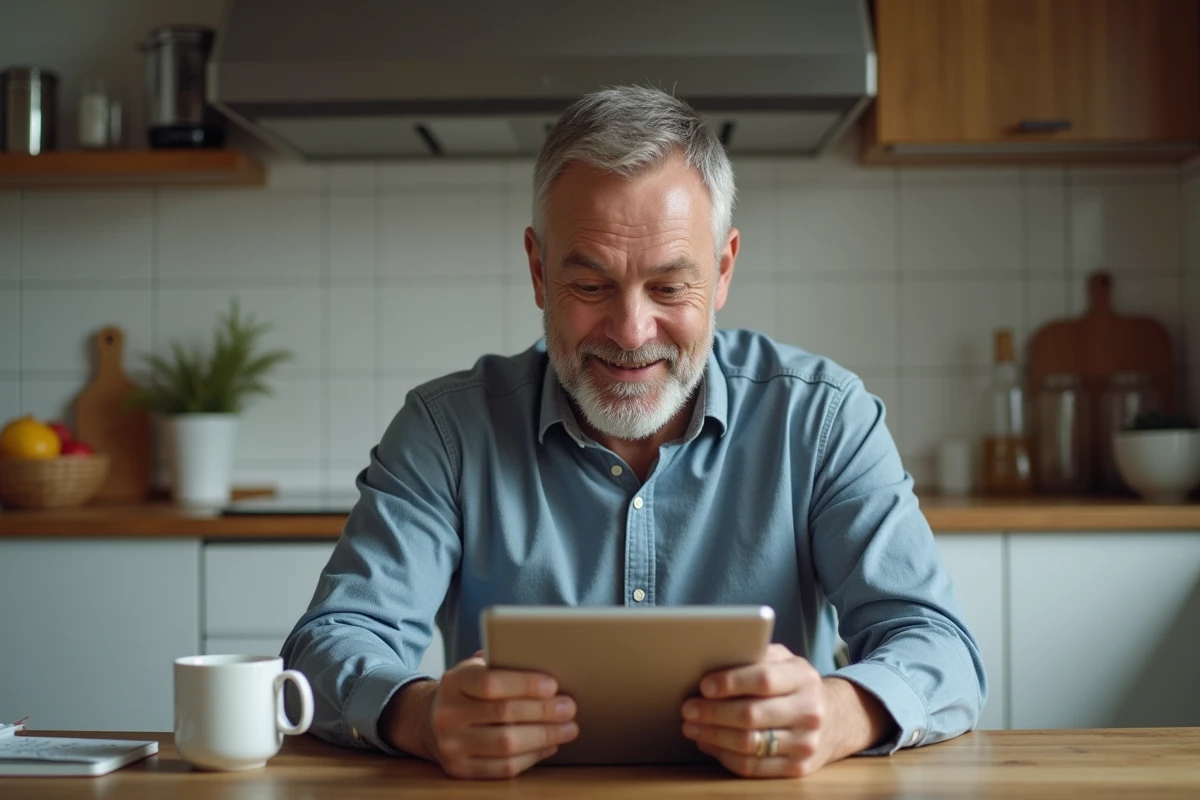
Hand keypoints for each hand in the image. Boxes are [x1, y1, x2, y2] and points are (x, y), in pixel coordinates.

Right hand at [386, 654, 578, 779]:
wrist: (429, 721)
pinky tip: (549, 746)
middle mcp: (447, 714)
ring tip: (568, 728)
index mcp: (453, 682)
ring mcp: (451, 746)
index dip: (524, 684)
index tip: (553, 685)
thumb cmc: (467, 691)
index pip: (490, 682)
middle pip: (503, 714)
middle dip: (543, 711)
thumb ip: (502, 665)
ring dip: (544, 736)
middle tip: (569, 707)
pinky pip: (504, 768)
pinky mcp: (460, 770)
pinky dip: (532, 757)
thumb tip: (546, 662)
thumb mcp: (475, 669)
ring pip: (506, 744)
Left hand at [681, 644, 886, 777]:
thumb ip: (757, 656)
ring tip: (691, 726)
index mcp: (804, 678)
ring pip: (748, 745)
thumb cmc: (796, 685)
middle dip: (712, 713)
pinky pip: (753, 767)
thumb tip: (714, 657)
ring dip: (713, 736)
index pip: (763, 680)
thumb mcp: (785, 662)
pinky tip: (709, 744)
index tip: (704, 685)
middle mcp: (809, 712)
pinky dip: (725, 756)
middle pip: (751, 716)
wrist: (836, 719)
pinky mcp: (797, 768)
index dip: (730, 683)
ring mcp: (805, 744)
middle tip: (688, 708)